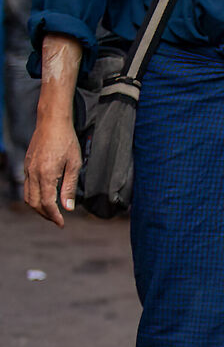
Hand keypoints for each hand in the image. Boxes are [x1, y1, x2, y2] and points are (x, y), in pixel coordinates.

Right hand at [22, 107, 79, 225]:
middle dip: (45, 214)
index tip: (62, 224)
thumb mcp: (74, 164)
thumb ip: (70, 186)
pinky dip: (34, 196)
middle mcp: (33, 174)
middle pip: (34, 203)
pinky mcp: (26, 165)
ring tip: (51, 211)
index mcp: (46, 175)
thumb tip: (68, 208)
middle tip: (57, 220)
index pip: (47, 203)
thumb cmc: (67, 141)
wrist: (51, 123)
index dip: (54, 216)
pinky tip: (45, 196)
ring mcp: (27, 169)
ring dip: (38, 207)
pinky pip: (26, 186)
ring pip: (27, 196)